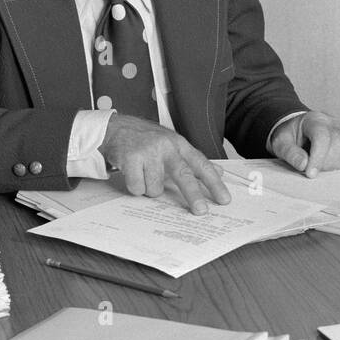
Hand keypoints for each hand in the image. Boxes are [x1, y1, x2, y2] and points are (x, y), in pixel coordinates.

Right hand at [99, 113, 230, 213]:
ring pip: (156, 188)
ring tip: (145, 175)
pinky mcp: (131, 158)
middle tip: (201, 211)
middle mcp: (166, 147)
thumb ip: (194, 160)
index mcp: (180, 144)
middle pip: (183, 175)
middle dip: (194, 195)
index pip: (202, 165)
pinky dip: (135, 187)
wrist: (116, 128)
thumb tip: (219, 171)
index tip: (224, 199)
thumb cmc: (147, 140)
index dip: (214, 183)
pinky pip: (138, 188)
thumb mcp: (173, 145)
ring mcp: (148, 152)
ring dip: (150, 188)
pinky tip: (133, 174)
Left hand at [270, 111, 339, 176]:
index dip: (318, 157)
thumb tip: (304, 165)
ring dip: (329, 166)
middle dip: (322, 164)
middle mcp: (332, 124)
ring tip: (314, 164)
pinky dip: (336, 166)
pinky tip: (323, 164)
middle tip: (307, 169)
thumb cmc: (289, 138)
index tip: (309, 174)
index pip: (322, 137)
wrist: (297, 133)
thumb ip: (290, 153)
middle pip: (336, 146)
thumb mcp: (281, 143)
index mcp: (314, 119)